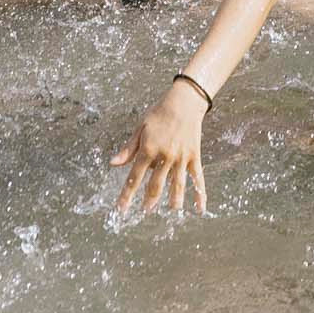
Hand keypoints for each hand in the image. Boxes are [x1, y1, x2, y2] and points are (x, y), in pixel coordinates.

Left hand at [110, 80, 209, 216]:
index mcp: (148, 149)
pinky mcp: (194, 157)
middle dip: (149, 200)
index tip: (121, 209)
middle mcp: (165, 156)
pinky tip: (200, 209)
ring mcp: (181, 158)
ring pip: (176, 185)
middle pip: (155, 185)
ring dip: (173, 200)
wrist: (184, 101)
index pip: (135, 177)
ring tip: (171, 210)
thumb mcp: (140, 128)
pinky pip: (197, 179)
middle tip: (145, 210)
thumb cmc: (159, 113)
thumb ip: (128, 149)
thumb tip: (113, 163)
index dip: (127, 194)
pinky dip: (199, 195)